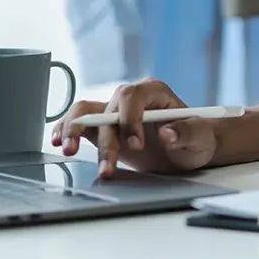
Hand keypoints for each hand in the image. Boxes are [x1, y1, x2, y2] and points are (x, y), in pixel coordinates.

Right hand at [48, 78, 218, 178]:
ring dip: (76, 131)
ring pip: (85, 111)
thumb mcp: (199, 138)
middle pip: (107, 109)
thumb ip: (186, 133)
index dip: (129, 118)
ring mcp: (113, 112)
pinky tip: (59, 142)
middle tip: (106, 167)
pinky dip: (67, 130)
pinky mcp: (104, 128)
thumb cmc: (197, 138)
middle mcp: (129, 98)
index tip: (135, 145)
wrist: (189, 147)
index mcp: (153, 91)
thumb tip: (167, 133)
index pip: (132, 96)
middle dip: (104, 138)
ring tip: (68, 151)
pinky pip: (80, 123)